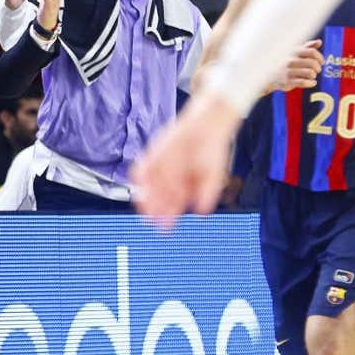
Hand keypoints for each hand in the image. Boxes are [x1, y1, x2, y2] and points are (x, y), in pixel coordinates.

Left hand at [130, 92, 243, 228]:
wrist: (208, 124)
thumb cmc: (213, 151)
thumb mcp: (214, 176)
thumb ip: (208, 194)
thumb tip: (203, 214)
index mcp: (185, 187)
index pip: (173, 207)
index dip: (168, 219)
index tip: (165, 230)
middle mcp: (171, 179)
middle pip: (159, 199)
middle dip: (156, 212)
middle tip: (152, 222)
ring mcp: (161, 167)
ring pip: (149, 187)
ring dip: (146, 199)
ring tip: (145, 208)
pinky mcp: (154, 154)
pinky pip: (141, 168)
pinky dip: (139, 177)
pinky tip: (139, 186)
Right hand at [269, 39, 323, 91]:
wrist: (269, 75)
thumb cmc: (286, 63)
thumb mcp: (295, 53)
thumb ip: (307, 47)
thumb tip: (319, 42)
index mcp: (293, 52)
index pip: (312, 52)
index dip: (320, 57)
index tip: (321, 62)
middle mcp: (291, 61)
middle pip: (313, 63)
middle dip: (318, 68)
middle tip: (317, 70)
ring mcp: (289, 71)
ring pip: (310, 73)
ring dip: (314, 75)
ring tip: (312, 76)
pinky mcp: (288, 81)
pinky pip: (304, 82)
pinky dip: (311, 83)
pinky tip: (312, 82)